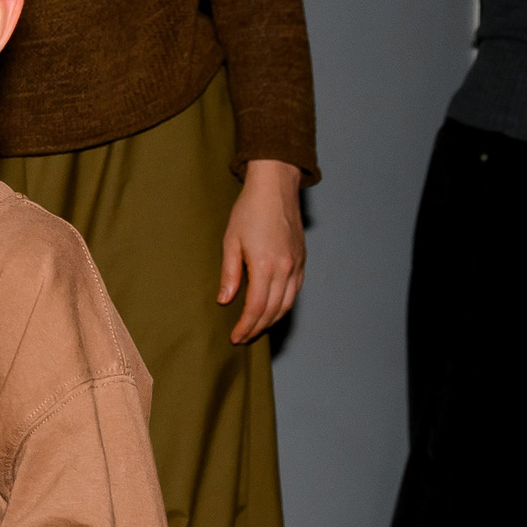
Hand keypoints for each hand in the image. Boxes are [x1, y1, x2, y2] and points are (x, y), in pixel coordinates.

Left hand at [218, 157, 304, 343]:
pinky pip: (295, 291)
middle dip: (257, 328)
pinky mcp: (301, 259)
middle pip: (273, 310)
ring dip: (272, 320)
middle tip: (243, 338)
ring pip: (287, 303)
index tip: (235, 337)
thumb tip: (225, 301)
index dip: (246, 326)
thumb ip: (230, 274)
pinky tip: (272, 309)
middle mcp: (285, 269)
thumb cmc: (249, 211)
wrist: (276, 189)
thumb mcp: (230, 241)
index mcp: (265, 266)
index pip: (256, 307)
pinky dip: (284, 305)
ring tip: (256, 328)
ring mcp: (296, 265)